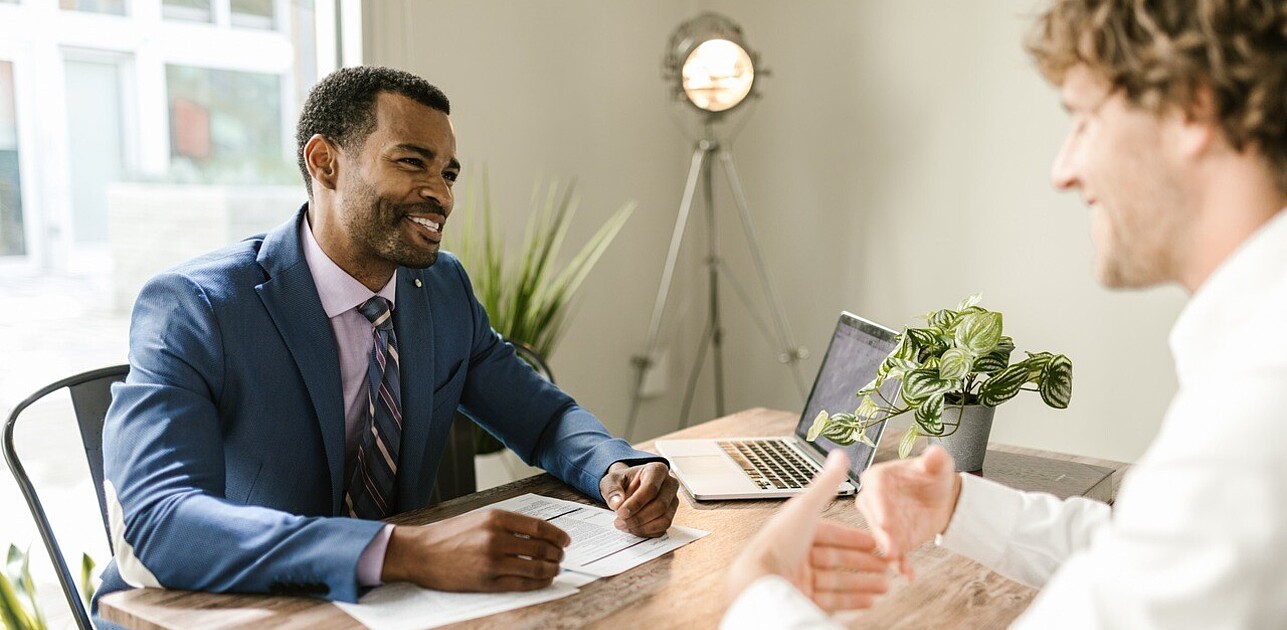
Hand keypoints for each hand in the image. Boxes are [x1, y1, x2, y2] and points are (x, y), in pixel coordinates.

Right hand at [381, 509, 570, 590]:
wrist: (420, 553)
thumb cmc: (449, 535)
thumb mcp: (480, 518)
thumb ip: (508, 524)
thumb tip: (539, 534)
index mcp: (496, 518)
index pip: (539, 527)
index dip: (558, 535)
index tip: (566, 540)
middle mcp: (496, 538)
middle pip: (541, 548)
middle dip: (557, 554)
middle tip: (562, 556)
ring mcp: (492, 562)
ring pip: (535, 567)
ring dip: (551, 569)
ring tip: (555, 569)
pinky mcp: (487, 582)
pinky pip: (522, 584)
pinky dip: (538, 583)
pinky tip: (543, 580)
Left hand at [599, 461, 679, 536]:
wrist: (628, 488)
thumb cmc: (623, 482)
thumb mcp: (611, 480)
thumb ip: (612, 490)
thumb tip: (617, 504)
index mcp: (657, 470)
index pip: (651, 488)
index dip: (636, 503)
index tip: (621, 512)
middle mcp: (670, 484)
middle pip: (660, 505)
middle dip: (638, 517)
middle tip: (620, 522)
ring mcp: (672, 501)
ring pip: (664, 519)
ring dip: (642, 527)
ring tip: (625, 525)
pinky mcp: (671, 515)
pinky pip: (662, 528)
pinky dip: (646, 532)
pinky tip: (633, 528)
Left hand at [727, 451, 889, 611]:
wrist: (760, 583)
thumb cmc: (778, 544)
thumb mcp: (807, 507)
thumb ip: (826, 484)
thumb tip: (840, 455)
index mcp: (796, 532)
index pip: (831, 534)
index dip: (855, 538)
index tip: (876, 543)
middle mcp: (796, 555)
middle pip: (837, 559)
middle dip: (865, 563)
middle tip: (887, 566)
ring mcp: (799, 580)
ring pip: (838, 581)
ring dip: (864, 583)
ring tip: (886, 586)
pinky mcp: (801, 600)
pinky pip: (832, 601)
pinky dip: (853, 601)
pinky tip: (869, 601)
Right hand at [855, 445, 961, 579]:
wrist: (940, 497)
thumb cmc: (933, 476)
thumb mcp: (938, 465)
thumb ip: (935, 459)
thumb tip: (934, 454)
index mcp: (878, 478)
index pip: (874, 490)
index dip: (879, 506)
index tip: (885, 521)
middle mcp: (873, 501)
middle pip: (874, 518)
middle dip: (881, 534)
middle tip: (890, 547)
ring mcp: (881, 523)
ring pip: (881, 538)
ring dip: (889, 551)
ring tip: (898, 562)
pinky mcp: (892, 540)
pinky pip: (895, 553)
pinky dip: (901, 565)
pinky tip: (908, 575)